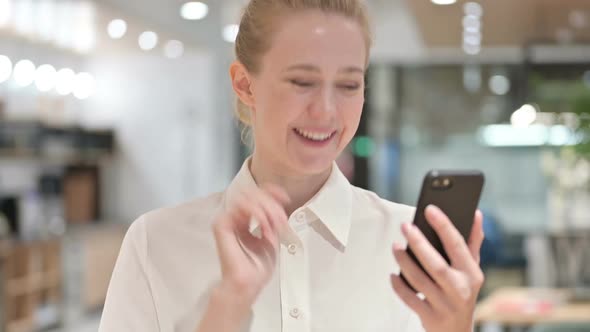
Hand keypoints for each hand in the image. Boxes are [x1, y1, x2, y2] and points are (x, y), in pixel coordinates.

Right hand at [212, 184, 289, 306]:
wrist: (249, 283)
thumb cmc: (258, 266)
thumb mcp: (272, 237)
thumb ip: (273, 219)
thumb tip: (278, 204)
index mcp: (245, 219)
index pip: (256, 196)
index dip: (271, 192)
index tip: (286, 198)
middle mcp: (235, 217)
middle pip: (253, 194)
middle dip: (271, 204)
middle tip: (280, 220)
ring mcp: (227, 220)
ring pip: (248, 198)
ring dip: (266, 209)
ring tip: (273, 225)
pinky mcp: (222, 225)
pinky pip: (239, 207)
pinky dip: (256, 213)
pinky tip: (264, 226)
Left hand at [390, 205, 484, 331]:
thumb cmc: (463, 292)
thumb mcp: (473, 269)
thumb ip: (473, 242)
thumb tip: (476, 214)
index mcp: (471, 273)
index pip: (457, 245)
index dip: (444, 226)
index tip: (430, 209)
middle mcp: (460, 289)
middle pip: (436, 264)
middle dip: (419, 243)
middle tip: (405, 226)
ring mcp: (445, 305)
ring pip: (420, 280)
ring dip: (405, 262)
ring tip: (396, 246)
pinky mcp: (430, 317)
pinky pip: (410, 299)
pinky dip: (399, 286)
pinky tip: (392, 274)